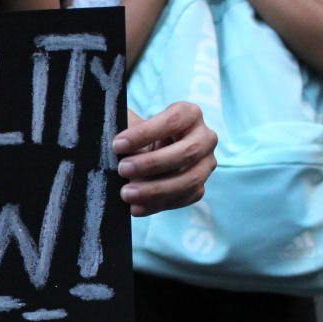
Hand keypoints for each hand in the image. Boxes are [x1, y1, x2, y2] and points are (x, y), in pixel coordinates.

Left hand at [113, 102, 216, 216]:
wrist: (144, 155)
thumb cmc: (137, 136)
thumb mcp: (131, 127)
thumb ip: (126, 132)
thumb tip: (116, 146)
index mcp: (189, 114)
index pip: (173, 121)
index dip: (145, 133)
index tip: (117, 144)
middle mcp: (205, 137)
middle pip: (187, 152)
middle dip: (151, 163)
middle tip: (122, 169)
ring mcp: (206, 164)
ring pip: (189, 180)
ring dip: (156, 189)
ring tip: (126, 193)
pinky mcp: (199, 187)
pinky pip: (183, 199)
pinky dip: (157, 204)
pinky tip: (135, 207)